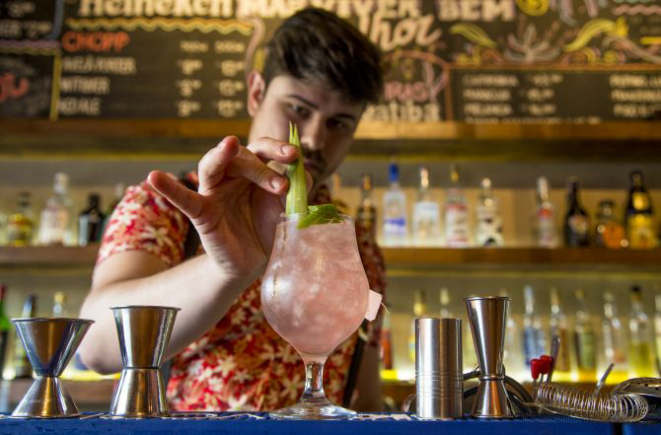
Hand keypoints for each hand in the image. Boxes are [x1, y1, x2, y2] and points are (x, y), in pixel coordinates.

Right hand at [148, 136, 306, 282]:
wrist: (253, 261)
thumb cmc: (267, 227)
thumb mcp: (287, 207)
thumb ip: (297, 188)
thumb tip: (305, 171)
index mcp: (254, 170)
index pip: (262, 149)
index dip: (278, 149)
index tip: (294, 156)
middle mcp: (232, 175)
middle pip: (242, 157)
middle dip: (262, 168)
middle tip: (280, 186)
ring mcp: (214, 192)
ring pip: (213, 166)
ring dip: (223, 156)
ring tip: (229, 144)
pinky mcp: (201, 212)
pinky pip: (184, 199)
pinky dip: (169, 188)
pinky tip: (154, 177)